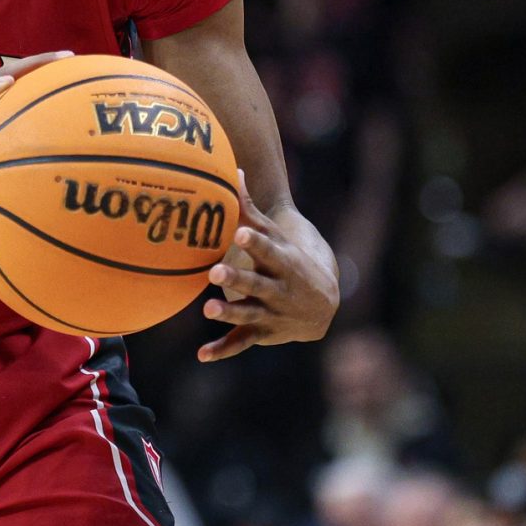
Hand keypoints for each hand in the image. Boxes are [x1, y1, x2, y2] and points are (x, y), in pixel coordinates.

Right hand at [0, 50, 72, 231]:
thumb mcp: (11, 180)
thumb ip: (34, 171)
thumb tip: (75, 182)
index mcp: (2, 121)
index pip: (27, 88)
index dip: (50, 76)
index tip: (79, 68)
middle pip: (15, 75)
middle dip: (41, 62)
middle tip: (68, 57)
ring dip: (21, 68)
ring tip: (44, 62)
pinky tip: (5, 84)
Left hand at [198, 170, 339, 361]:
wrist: (323, 303)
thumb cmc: (289, 259)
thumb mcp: (277, 236)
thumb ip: (251, 211)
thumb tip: (232, 171)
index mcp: (283, 262)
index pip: (269, 250)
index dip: (255, 243)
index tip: (240, 233)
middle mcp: (279, 289)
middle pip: (257, 284)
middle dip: (238, 279)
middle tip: (214, 273)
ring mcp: (271, 313)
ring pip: (248, 314)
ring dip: (229, 313)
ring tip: (207, 308)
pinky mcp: (261, 333)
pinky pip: (241, 343)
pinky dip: (223, 350)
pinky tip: (202, 354)